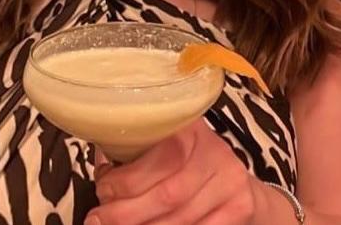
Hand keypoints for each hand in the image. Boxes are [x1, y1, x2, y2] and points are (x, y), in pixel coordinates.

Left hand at [86, 118, 266, 224]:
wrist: (235, 182)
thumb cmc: (187, 160)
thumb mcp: (165, 142)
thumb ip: (138, 150)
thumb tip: (102, 169)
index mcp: (188, 125)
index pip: (159, 154)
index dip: (126, 179)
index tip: (102, 190)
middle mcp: (213, 150)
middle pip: (168, 194)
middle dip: (127, 212)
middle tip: (100, 218)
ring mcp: (230, 180)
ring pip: (180, 219)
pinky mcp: (239, 207)